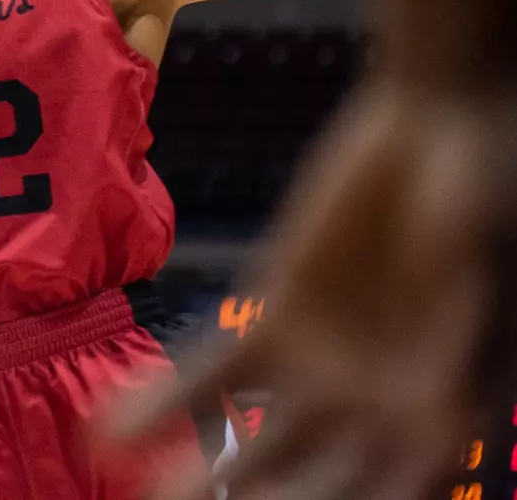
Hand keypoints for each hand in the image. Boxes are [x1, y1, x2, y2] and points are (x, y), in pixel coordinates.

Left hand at [115, 82, 516, 499]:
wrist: (440, 125)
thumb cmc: (486, 196)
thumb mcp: (475, 261)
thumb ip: (454, 334)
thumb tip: (443, 416)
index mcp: (454, 417)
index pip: (397, 492)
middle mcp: (384, 412)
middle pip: (315, 488)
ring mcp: (326, 371)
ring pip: (254, 447)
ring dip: (199, 480)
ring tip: (145, 499)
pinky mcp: (276, 320)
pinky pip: (212, 374)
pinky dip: (162, 404)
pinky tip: (108, 430)